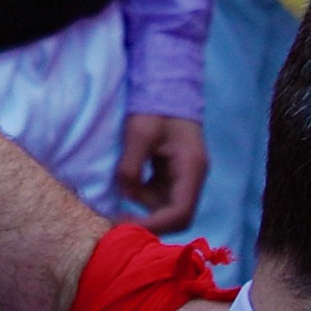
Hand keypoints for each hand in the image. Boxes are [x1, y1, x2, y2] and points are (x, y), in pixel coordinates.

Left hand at [117, 116, 206, 232]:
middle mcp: (192, 177)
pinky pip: (159, 195)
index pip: (180, 213)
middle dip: (148, 220)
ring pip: (165, 207)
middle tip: (118, 220)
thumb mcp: (139, 133)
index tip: (126, 225)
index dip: (154, 225)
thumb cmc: (155, 106)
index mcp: (192, 169)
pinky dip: (142, 194)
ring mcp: (183, 176)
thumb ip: (130, 167)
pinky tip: (127, 181)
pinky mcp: (171, 173)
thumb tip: (124, 194)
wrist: (166, 85)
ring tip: (121, 190)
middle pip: (176, 215)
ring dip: (142, 206)